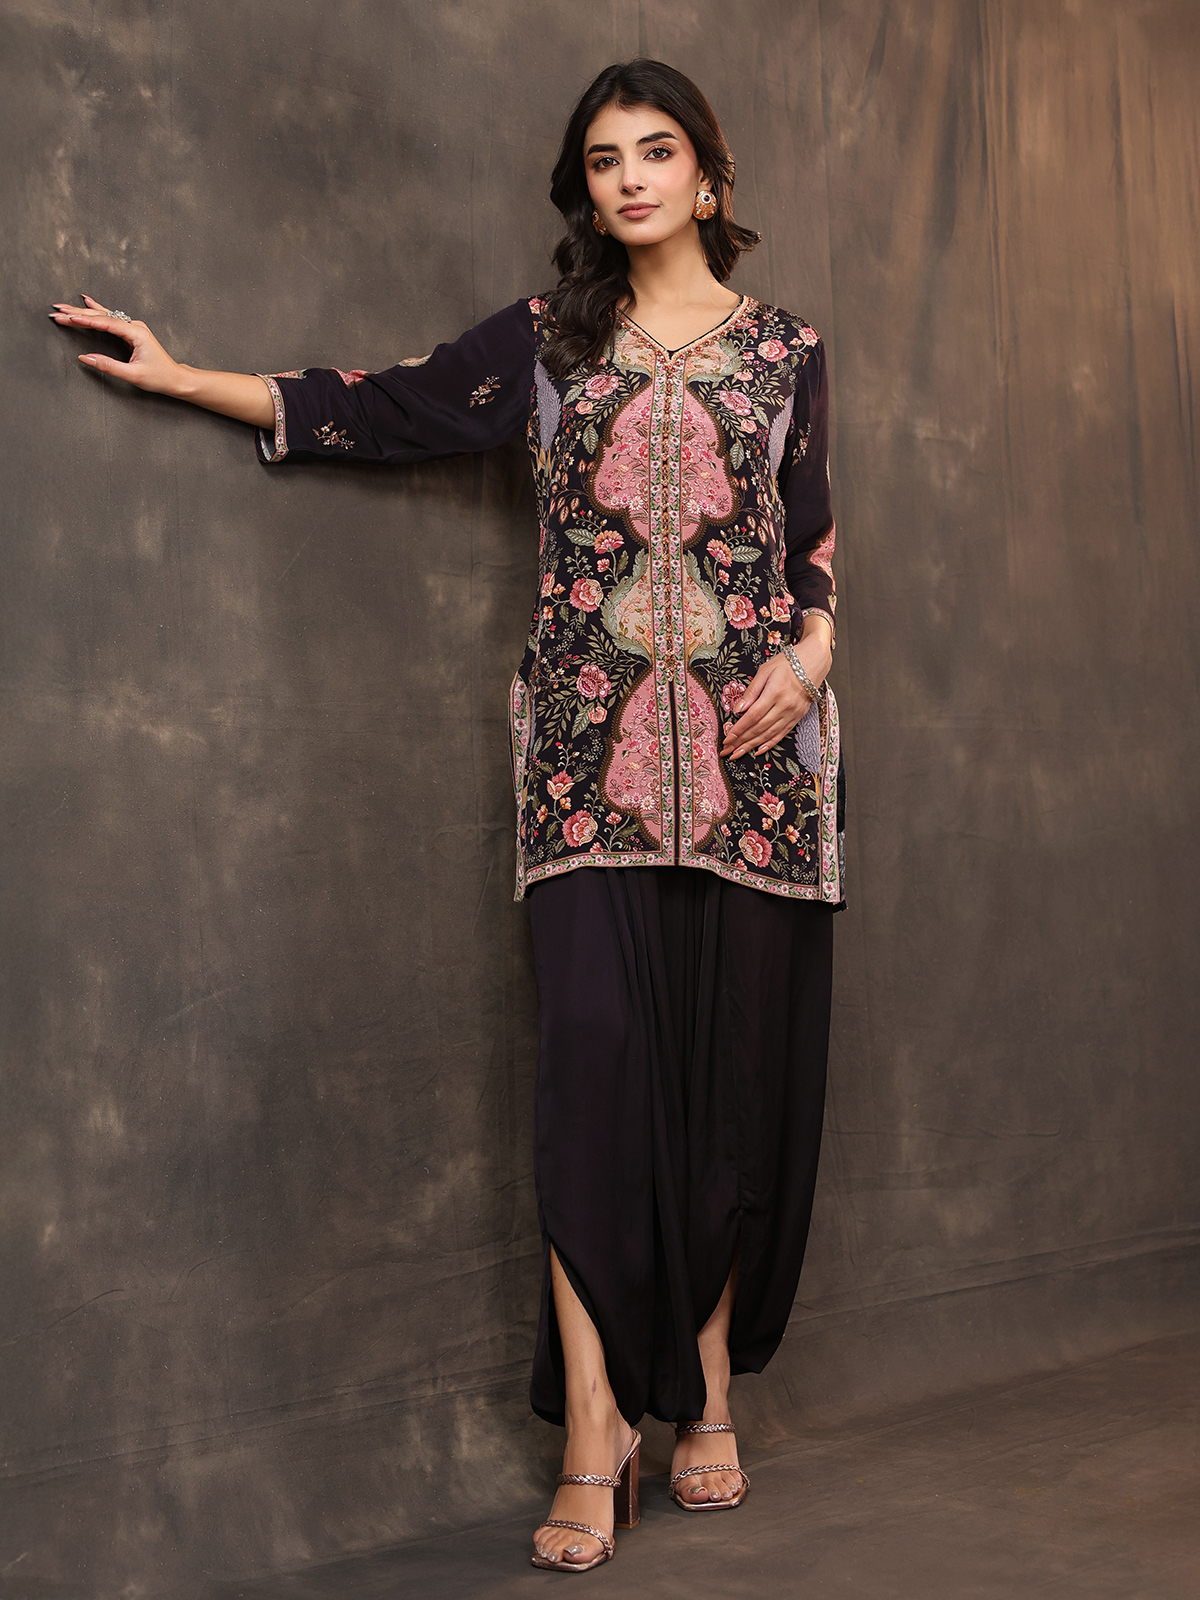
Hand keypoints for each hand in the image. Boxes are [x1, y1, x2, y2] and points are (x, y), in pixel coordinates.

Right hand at [50, 294, 182, 394]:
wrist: (176, 378)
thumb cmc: (159, 377)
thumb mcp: (133, 375)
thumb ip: (108, 366)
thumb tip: (85, 358)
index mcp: (136, 333)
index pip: (106, 323)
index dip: (85, 320)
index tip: (68, 318)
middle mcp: (134, 326)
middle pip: (102, 316)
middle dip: (78, 313)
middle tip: (57, 311)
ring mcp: (133, 327)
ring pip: (104, 315)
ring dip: (83, 312)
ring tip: (64, 308)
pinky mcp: (131, 332)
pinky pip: (110, 318)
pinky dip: (97, 311)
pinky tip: (86, 301)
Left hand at [720, 632, 830, 759]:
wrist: (813, 663)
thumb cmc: (787, 664)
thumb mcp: (765, 671)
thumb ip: (751, 691)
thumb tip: (738, 709)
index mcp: (774, 693)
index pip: (753, 716)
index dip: (739, 729)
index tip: (727, 738)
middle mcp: (784, 706)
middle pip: (759, 728)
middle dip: (741, 741)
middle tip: (727, 751)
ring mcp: (792, 713)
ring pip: (769, 734)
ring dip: (752, 746)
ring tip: (738, 754)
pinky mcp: (797, 717)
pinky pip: (782, 734)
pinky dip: (769, 744)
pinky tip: (758, 751)